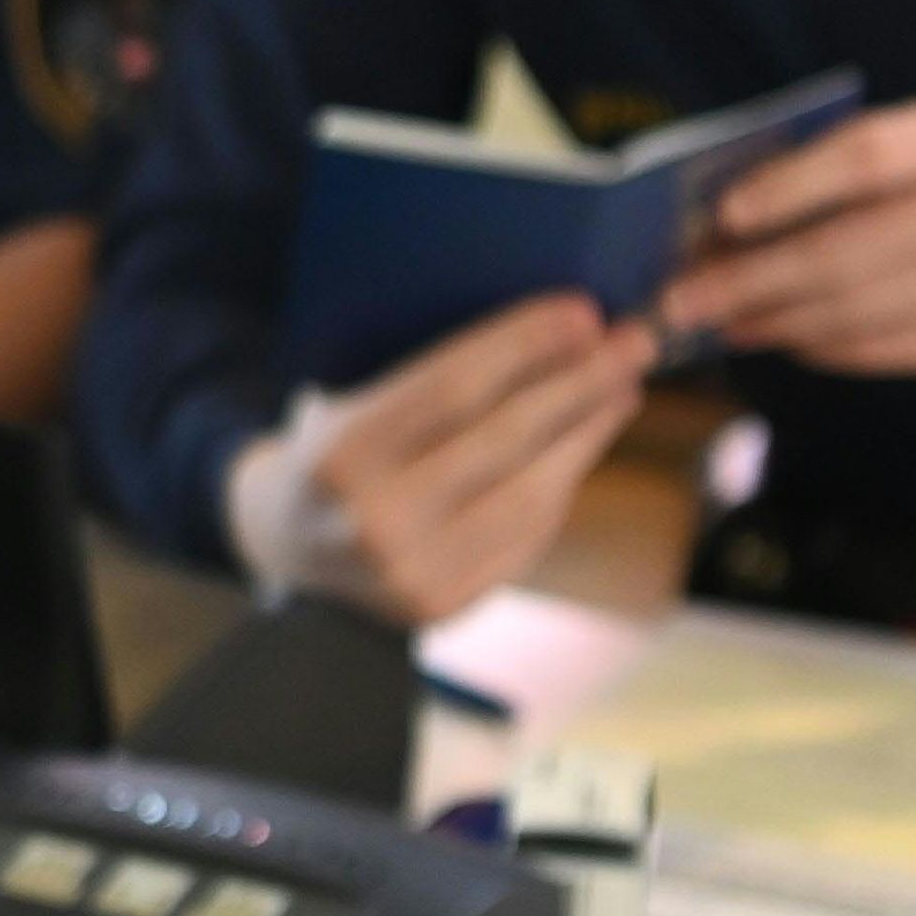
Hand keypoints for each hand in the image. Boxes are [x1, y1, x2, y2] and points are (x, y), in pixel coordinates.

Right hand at [228, 293, 658, 626]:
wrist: (284, 545)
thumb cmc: (333, 452)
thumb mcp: (357, 402)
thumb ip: (440, 385)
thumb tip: (560, 335)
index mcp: (342, 454)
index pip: (454, 386)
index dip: (526, 345)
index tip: (582, 310)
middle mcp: (376, 520)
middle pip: (504, 438)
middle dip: (579, 383)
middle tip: (631, 342)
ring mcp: (414, 573)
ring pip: (531, 493)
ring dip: (587, 434)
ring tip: (621, 387)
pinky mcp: (446, 605)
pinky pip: (526, 536)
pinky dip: (562, 484)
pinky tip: (583, 444)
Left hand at [656, 99, 915, 382]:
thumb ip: (837, 174)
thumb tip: (715, 221)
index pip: (861, 156)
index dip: (788, 186)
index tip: (722, 217)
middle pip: (843, 250)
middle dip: (747, 280)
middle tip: (678, 300)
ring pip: (854, 310)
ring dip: (770, 322)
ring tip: (714, 324)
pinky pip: (882, 349)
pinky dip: (817, 346)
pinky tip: (776, 339)